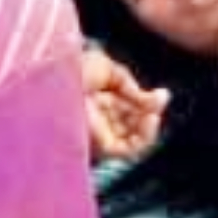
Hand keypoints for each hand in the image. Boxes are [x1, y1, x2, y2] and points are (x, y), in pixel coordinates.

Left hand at [81, 47, 168, 162]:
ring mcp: (96, 133)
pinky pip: (127, 149)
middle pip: (132, 126)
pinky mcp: (97, 144)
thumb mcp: (109, 71)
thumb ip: (133, 88)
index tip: (160, 95)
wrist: (55, 77)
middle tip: (158, 101)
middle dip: (149, 114)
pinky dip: (144, 138)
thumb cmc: (72, 68)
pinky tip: (150, 119)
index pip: (128, 110)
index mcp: (96, 100)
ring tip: (154, 113)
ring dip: (149, 128)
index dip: (146, 104)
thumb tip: (161, 98)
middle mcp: (97, 120)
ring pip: (133, 141)